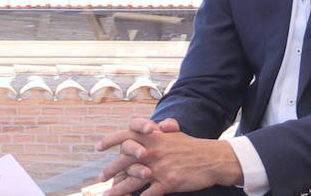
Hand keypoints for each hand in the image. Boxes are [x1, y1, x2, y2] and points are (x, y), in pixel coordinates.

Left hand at [96, 117, 241, 195]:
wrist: (212, 158)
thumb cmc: (191, 146)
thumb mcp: (172, 134)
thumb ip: (155, 130)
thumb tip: (142, 122)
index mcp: (152, 136)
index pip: (125, 135)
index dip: (110, 140)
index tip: (98, 147)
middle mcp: (152, 150)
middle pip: (124, 159)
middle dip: (110, 169)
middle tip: (101, 178)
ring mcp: (159, 167)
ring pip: (132, 179)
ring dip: (118, 189)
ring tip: (107, 195)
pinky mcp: (167, 182)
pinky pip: (148, 194)